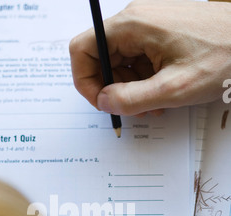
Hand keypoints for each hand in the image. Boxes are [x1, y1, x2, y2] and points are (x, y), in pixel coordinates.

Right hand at [69, 0, 230, 115]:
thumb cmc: (223, 56)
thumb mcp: (172, 89)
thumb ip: (131, 99)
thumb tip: (104, 102)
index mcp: (132, 25)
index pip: (84, 48)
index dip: (85, 81)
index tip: (101, 103)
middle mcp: (136, 20)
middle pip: (101, 57)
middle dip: (112, 89)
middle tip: (131, 110)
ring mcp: (148, 25)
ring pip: (120, 61)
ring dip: (129, 88)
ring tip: (152, 105)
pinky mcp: (159, 33)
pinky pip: (138, 59)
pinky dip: (143, 80)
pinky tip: (161, 93)